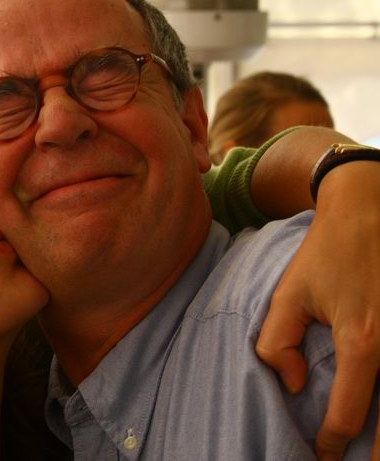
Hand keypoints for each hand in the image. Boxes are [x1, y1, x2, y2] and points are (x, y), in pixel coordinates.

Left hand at [256, 161, 379, 459]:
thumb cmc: (328, 254)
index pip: (350, 414)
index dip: (332, 440)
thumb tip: (295, 384)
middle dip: (377, 454)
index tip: (322, 454)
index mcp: (364, 342)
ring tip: (373, 452)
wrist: (371, 209)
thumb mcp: (288, 294)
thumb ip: (276, 342)